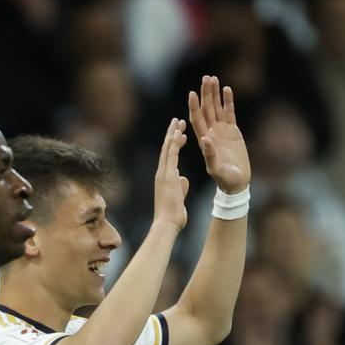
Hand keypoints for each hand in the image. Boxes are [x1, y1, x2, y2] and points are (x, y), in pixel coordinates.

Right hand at [152, 117, 188, 231]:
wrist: (167, 223)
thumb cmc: (173, 215)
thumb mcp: (179, 196)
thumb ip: (180, 186)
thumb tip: (183, 179)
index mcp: (164, 178)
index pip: (169, 157)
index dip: (174, 144)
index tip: (180, 134)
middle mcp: (162, 173)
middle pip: (166, 149)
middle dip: (172, 134)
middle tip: (177, 121)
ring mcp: (163, 173)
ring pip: (168, 149)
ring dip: (173, 134)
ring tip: (178, 121)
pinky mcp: (167, 176)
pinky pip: (171, 155)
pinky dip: (175, 143)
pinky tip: (179, 133)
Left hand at [188, 75, 248, 193]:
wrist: (237, 183)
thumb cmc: (225, 179)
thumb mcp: (215, 169)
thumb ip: (210, 155)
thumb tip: (204, 139)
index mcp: (204, 140)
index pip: (197, 119)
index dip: (194, 106)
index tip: (192, 93)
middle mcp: (211, 132)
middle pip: (206, 109)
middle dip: (205, 94)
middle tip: (205, 78)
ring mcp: (221, 131)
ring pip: (216, 108)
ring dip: (214, 93)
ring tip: (213, 78)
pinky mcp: (232, 131)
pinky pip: (229, 112)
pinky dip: (228, 101)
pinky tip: (227, 88)